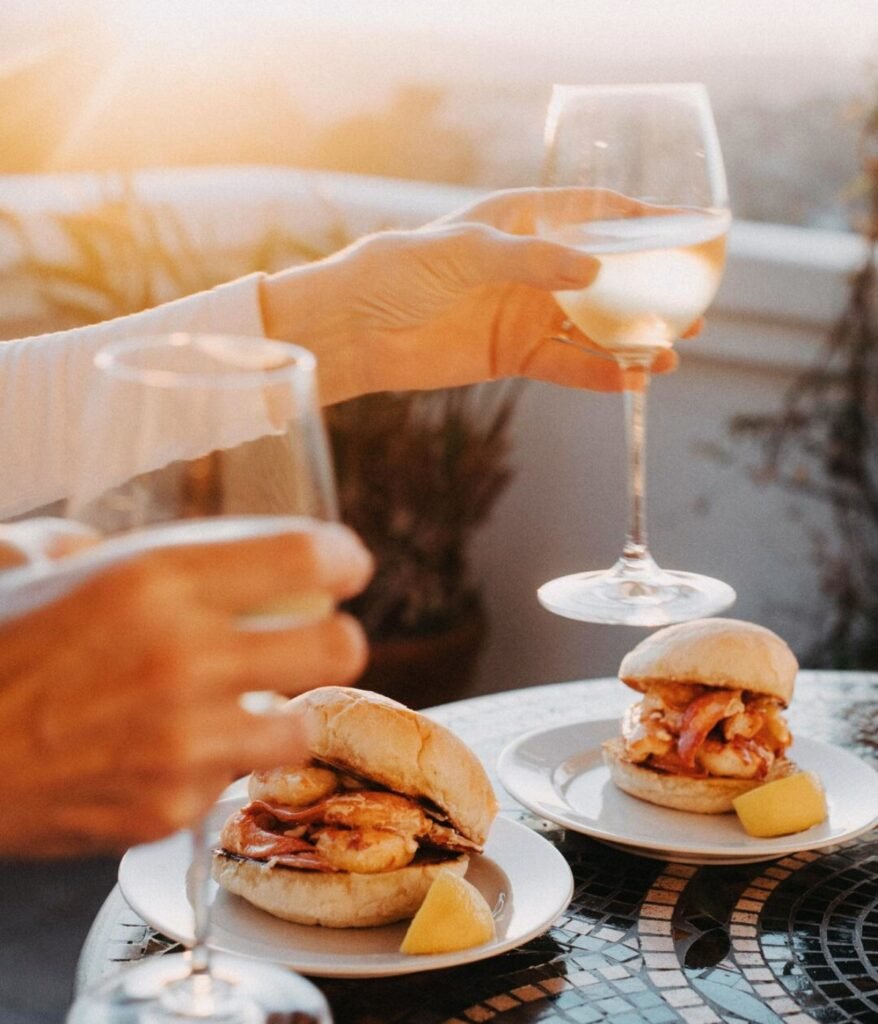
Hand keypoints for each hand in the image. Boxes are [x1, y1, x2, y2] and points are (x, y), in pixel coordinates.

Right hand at [0, 523, 371, 856]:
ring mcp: (183, 742)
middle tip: (314, 638)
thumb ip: (116, 547)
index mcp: (156, 580)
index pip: (308, 558)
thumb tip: (167, 550)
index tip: (344, 566)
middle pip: (338, 646)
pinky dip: (218, 762)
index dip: (343, 559)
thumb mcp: (40, 566)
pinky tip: (176, 748)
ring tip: (244, 703)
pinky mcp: (170, 807)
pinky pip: (232, 778)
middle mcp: (184, 658)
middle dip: (336, 639)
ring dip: (282, 711)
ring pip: (302, 726)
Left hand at [261, 187, 690, 403]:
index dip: (641, 222)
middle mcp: (531, 267)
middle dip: (650, 291)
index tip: (688, 230)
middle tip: (695, 307)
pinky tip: (630, 381)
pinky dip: (598, 375)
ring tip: (671, 352)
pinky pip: (566, 366)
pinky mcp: (513, 356)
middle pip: (606, 278)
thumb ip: (530, 262)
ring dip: (632, 340)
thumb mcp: (465, 254)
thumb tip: (595, 276)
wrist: (355, 330)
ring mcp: (525, 313)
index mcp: (522, 222)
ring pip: (593, 328)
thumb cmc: (399, 271)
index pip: (594, 214)